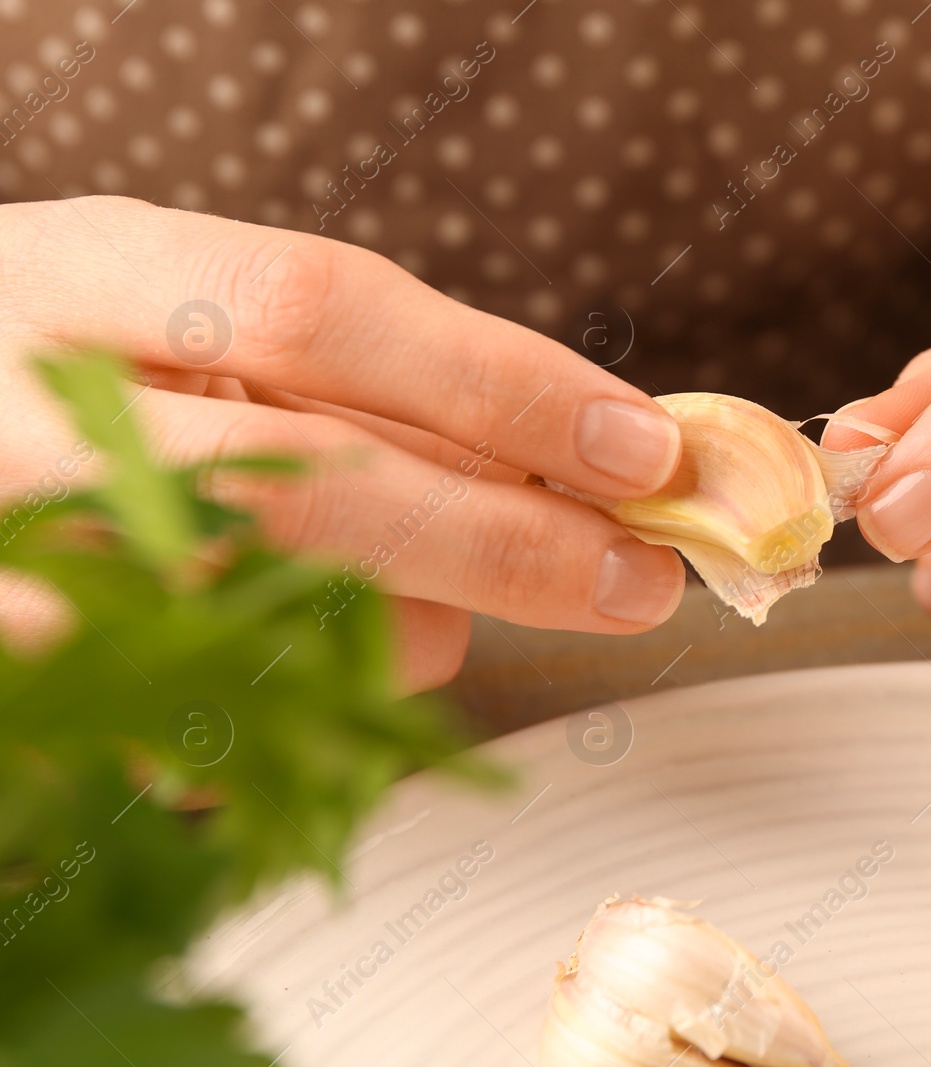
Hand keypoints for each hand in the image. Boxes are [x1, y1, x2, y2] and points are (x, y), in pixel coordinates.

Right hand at [0, 197, 685, 689]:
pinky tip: (316, 657)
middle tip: (635, 579)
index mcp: (90, 274)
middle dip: (504, 545)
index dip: (501, 386)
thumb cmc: (82, 371)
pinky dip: (312, 703)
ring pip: (267, 632)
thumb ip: (357, 375)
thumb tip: (563, 464)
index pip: (323, 312)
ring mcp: (15, 553)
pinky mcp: (22, 671)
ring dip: (402, 631)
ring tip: (419, 592)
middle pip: (306, 487)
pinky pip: (209, 735)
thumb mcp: (189, 315)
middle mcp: (29, 415)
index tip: (643, 449)